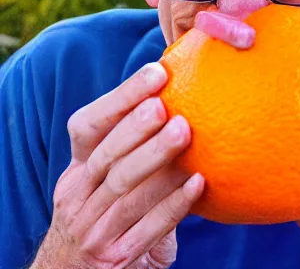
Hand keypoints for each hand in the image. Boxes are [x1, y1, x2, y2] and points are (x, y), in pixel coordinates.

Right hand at [32, 11, 252, 268]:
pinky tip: (199, 183)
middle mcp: (78, 194)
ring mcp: (92, 228)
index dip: (121, 98)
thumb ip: (132, 147)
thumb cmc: (107, 212)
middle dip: (136, 127)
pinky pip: (148, 228)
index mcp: (78, 169)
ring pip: (125, 189)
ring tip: (184, 132)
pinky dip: (174, 205)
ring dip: (155, 158)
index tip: (156, 72)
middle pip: (107, 155)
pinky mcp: (114, 256)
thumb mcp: (106, 179)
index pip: (88, 126)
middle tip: (165, 104)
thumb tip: (185, 95)